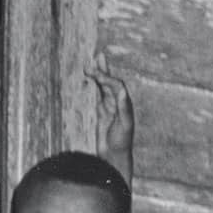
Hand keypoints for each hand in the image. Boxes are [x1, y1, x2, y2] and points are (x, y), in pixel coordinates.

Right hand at [88, 55, 134, 169]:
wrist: (115, 156)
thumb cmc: (122, 142)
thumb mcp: (125, 125)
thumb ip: (124, 108)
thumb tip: (122, 91)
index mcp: (124, 103)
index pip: (116, 85)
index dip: (107, 78)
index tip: (96, 74)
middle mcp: (117, 102)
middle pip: (110, 81)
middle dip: (104, 69)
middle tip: (96, 57)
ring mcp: (108, 106)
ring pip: (102, 87)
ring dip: (97, 75)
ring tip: (90, 63)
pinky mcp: (100, 112)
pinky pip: (96, 96)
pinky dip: (92, 86)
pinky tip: (88, 79)